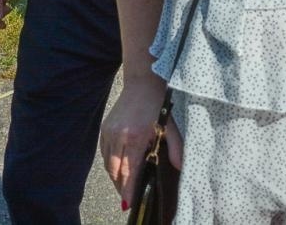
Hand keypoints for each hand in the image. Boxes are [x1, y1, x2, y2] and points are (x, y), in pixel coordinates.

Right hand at [100, 78, 179, 206]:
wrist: (141, 81)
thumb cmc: (157, 103)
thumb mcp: (170, 125)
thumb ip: (176, 148)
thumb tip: (181, 168)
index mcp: (135, 137)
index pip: (129, 171)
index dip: (128, 190)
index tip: (128, 203)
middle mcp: (118, 136)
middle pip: (115, 172)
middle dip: (120, 188)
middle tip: (127, 200)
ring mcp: (108, 132)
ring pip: (107, 164)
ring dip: (115, 177)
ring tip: (123, 187)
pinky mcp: (104, 128)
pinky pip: (104, 153)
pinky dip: (110, 164)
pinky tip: (119, 169)